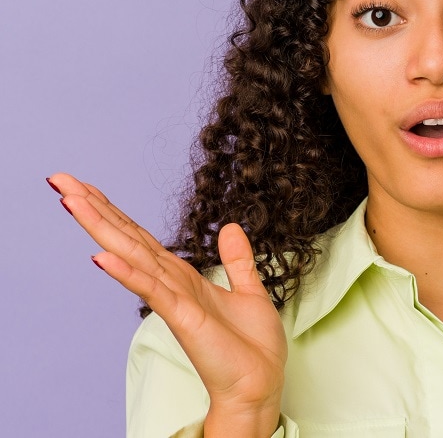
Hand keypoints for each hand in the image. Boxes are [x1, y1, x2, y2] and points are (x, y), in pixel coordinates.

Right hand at [48, 173, 286, 436]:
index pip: (142, 238)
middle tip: (60, 179)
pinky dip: (127, 272)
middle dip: (95, 209)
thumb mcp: (250, 292)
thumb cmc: (251, 348)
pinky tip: (102, 256)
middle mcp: (172, 285)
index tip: (86, 186)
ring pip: (132, 256)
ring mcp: (173, 301)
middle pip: (127, 239)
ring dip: (102, 227)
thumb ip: (237, 261)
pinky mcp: (183, 317)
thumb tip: (229, 227)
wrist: (259, 385)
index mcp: (184, 278)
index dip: (116, 211)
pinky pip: (152, 290)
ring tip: (70, 199)